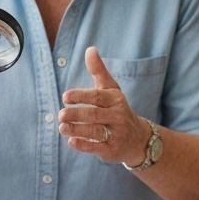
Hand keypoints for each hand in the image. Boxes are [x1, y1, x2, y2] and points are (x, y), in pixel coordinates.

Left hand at [59, 47, 146, 163]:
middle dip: (76, 114)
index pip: (97, 96)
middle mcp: (117, 116)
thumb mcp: (111, 89)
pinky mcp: (112, 150)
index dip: (81, 96)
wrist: (137, 138)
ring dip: (77, 129)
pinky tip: (71, 142)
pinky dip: (84, 145)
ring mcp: (116, 134)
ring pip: (95, 131)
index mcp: (115, 99)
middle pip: (94, 115)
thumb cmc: (117, 109)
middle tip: (61, 114)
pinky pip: (97, 148)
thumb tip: (90, 49)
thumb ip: (99, 71)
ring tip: (62, 127)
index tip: (65, 97)